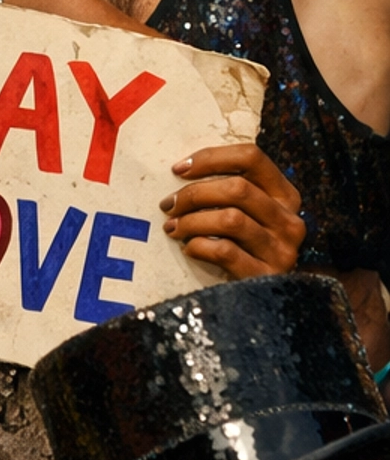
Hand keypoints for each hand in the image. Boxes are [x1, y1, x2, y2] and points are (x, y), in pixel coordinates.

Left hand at [160, 143, 303, 276]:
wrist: (260, 302)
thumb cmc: (243, 247)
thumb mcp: (245, 214)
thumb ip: (228, 191)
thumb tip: (180, 170)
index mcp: (285, 195)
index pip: (252, 157)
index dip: (212, 157)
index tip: (178, 169)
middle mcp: (290, 220)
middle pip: (238, 188)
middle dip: (194, 193)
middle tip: (168, 205)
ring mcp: (282, 249)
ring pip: (231, 219)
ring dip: (192, 221)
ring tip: (173, 228)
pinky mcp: (267, 275)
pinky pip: (225, 251)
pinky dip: (199, 247)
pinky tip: (188, 249)